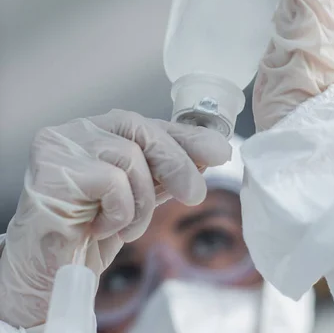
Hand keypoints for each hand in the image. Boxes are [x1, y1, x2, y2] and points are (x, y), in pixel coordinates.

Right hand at [0, 110, 230, 327]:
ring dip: (141, 202)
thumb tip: (202, 158)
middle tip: (194, 194)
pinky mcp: (53, 170)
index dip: (185, 137)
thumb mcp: (135, 198)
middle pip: (140, 129)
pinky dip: (119, 211)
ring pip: (129, 156)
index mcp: (96, 132)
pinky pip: (111, 180)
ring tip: (125, 227)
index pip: (146, 124)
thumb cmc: (86, 234)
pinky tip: (99, 227)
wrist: (46, 275)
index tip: (219, 150)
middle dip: (176, 162)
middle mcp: (76, 131)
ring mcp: (61, 146)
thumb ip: (160, 174)